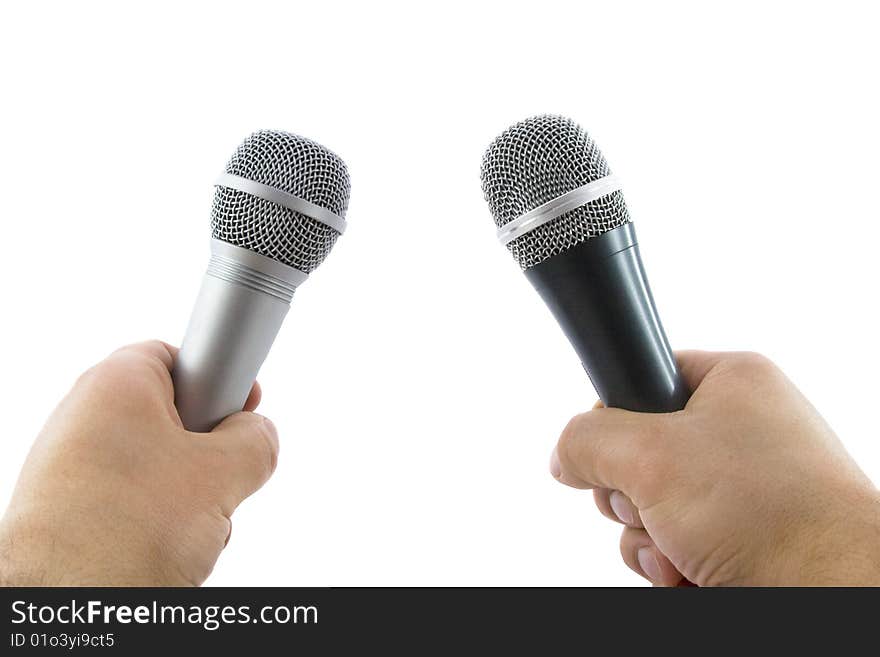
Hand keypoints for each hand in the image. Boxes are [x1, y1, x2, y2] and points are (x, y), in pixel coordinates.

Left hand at [0, 341, 278, 585]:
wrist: (65, 602)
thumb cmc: (125, 530)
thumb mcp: (223, 475)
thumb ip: (256, 442)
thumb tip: (259, 438)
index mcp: (116, 384)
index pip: (179, 354)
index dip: (220, 379)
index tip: (241, 405)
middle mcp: (83, 416)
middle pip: (172, 415)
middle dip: (207, 452)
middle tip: (219, 479)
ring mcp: (70, 463)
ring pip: (157, 464)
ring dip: (188, 493)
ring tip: (189, 526)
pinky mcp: (67, 506)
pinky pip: (131, 498)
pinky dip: (157, 518)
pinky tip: (166, 546)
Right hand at [550, 351, 879, 585]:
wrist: (834, 590)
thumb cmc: (770, 511)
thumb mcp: (651, 456)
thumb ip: (588, 440)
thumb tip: (565, 456)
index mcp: (732, 383)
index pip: (646, 375)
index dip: (615, 413)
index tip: (613, 447)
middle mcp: (739, 429)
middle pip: (637, 450)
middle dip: (631, 494)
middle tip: (653, 506)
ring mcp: (742, 485)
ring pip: (651, 504)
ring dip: (648, 537)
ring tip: (682, 550)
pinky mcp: (741, 532)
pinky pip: (675, 540)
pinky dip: (671, 562)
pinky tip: (693, 572)